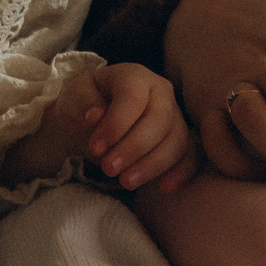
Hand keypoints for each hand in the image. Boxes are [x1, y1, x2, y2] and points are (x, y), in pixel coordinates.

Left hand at [61, 62, 196, 192]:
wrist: (92, 120)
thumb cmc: (85, 105)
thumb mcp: (74, 97)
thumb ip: (84, 103)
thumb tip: (95, 116)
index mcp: (134, 76)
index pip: (133, 97)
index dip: (116, 124)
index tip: (95, 148)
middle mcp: (161, 92)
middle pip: (160, 119)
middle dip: (134, 148)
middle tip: (108, 168)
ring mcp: (175, 116)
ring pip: (177, 140)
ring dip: (152, 164)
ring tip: (125, 182)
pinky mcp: (182, 140)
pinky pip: (191, 156)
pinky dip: (181, 172)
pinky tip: (164, 188)